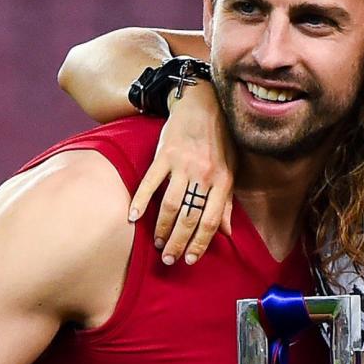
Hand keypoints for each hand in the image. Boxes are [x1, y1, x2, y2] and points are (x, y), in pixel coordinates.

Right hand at [130, 81, 235, 264]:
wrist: (203, 103)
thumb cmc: (219, 140)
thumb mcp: (231, 169)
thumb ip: (227, 202)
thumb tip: (227, 233)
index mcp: (222, 181)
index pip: (211, 220)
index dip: (200, 243)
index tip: (190, 259)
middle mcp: (203, 175)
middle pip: (190, 217)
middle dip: (178, 242)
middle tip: (169, 259)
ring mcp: (183, 164)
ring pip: (171, 205)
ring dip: (161, 228)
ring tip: (156, 245)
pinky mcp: (164, 155)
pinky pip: (150, 182)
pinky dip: (141, 201)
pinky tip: (133, 217)